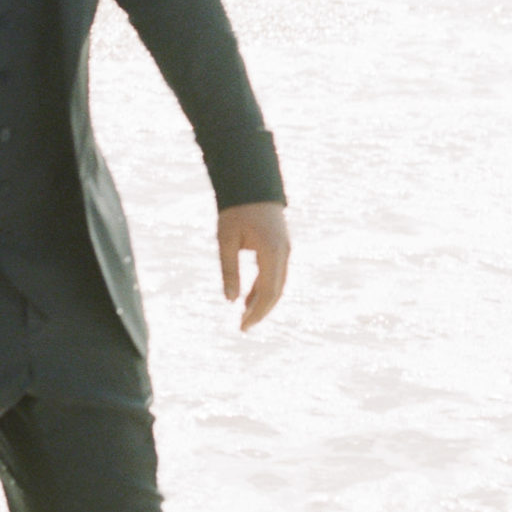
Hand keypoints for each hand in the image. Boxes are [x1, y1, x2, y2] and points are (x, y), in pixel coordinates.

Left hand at [218, 201, 289, 329]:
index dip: (256, 312)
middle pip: (276, 292)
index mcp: (272, 252)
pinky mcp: (281, 247)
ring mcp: (285, 250)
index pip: (268, 292)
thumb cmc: (235, 211)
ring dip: (262, 301)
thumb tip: (231, 301)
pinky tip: (248, 298)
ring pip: (277, 284)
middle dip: (261, 311)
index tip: (242, 326)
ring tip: (244, 315)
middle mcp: (284, 253)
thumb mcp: (225, 240)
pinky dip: (264, 288)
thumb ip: (229, 270)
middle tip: (242, 327)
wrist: (251, 184)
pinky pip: (275, 274)